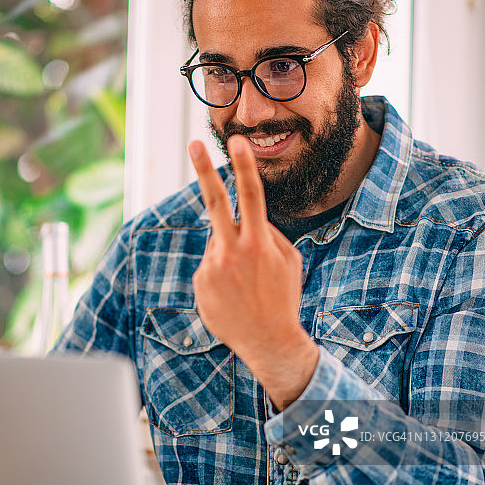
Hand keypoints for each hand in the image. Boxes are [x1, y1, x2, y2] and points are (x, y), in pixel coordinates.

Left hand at [188, 135, 318, 409]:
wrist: (270, 343)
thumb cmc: (283, 298)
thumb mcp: (289, 261)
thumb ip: (268, 234)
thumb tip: (247, 220)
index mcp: (259, 244)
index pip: (251, 196)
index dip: (243, 166)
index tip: (236, 142)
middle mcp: (232, 252)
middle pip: (216, 201)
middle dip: (205, 169)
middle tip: (194, 144)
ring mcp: (213, 268)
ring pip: (218, 243)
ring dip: (229, 255)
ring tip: (245, 286)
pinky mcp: (200, 283)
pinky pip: (209, 266)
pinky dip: (220, 275)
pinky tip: (233, 296)